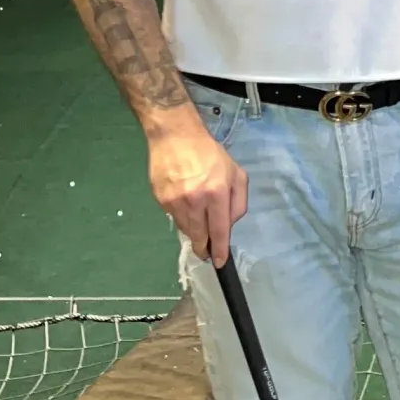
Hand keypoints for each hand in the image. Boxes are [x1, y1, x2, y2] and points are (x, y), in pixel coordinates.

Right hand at [149, 113, 248, 264]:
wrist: (175, 137)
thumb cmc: (210, 154)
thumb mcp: (236, 174)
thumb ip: (238, 202)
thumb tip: (229, 225)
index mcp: (217, 193)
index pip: (219, 231)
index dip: (219, 250)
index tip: (218, 262)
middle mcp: (195, 200)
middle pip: (199, 235)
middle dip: (203, 247)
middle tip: (205, 250)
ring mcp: (175, 201)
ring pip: (185, 229)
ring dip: (193, 231)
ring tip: (197, 219)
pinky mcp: (161, 200)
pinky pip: (174, 217)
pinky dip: (181, 216)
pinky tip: (184, 203)